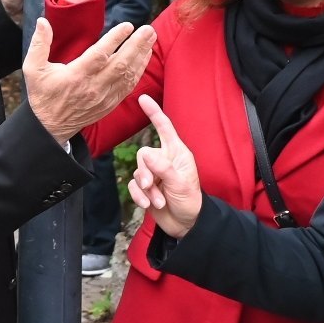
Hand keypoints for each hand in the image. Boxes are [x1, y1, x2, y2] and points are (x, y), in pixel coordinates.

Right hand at [22, 14, 156, 139]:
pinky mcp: (110, 103)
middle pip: (120, 64)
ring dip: (141, 55)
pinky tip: (145, 56)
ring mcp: (104, 96)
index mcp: (75, 76)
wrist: (50, 126)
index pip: (99, 55)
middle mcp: (93, 87)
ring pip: (128, 75)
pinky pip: (129, 86)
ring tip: (150, 37)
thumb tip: (43, 21)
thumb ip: (39, 44)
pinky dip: (139, 70)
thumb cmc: (43, 94)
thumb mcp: (33, 69)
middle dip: (136, 45)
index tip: (127, 26)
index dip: (115, 40)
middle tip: (148, 28)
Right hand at [125, 96, 203, 235]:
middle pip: (143, 154)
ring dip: (145, 190)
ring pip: (137, 173)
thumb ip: (164, 169)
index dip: (154, 113)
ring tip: (158, 201)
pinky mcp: (145, 188)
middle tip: (152, 186)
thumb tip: (146, 156)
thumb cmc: (190, 201)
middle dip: (145, 171)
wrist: (185, 224)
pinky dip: (139, 196)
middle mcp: (164, 160)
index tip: (142, 98)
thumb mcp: (180, 184)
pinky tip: (148, 205)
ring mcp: (153, 174)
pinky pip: (133, 186)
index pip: (164, 128)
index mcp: (177, 153)